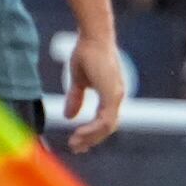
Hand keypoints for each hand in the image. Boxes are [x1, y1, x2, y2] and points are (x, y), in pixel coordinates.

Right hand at [60, 32, 128, 152]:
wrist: (92, 37)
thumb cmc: (86, 53)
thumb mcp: (78, 81)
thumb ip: (76, 98)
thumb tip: (69, 116)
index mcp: (111, 94)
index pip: (105, 120)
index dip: (93, 132)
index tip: (78, 141)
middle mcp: (117, 96)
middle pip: (108, 127)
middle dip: (91, 139)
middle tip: (76, 148)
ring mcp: (116, 95)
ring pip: (107, 126)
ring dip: (90, 137)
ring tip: (74, 143)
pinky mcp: (112, 94)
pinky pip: (105, 119)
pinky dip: (93, 129)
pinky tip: (80, 133)